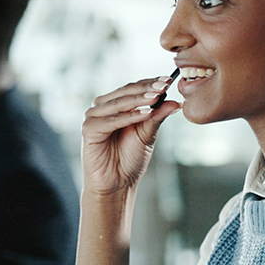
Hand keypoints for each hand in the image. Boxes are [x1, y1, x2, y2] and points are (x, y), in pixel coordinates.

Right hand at [81, 77, 179, 196]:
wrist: (118, 183)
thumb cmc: (130, 159)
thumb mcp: (148, 134)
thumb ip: (158, 116)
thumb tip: (175, 102)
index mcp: (116, 105)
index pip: (134, 87)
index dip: (151, 82)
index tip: (169, 80)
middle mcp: (103, 107)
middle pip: (126, 92)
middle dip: (146, 89)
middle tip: (163, 85)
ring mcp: (94, 117)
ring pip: (119, 103)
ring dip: (139, 100)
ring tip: (156, 97)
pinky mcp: (89, 129)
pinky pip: (111, 120)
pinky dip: (129, 116)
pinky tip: (145, 114)